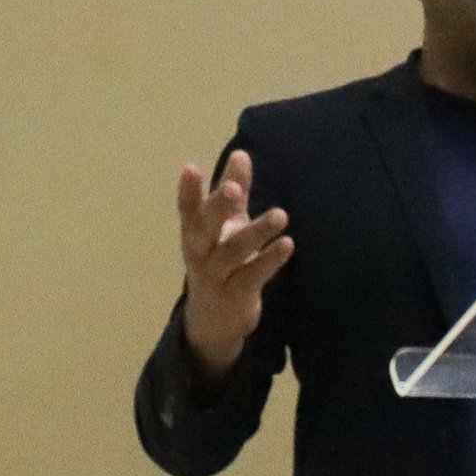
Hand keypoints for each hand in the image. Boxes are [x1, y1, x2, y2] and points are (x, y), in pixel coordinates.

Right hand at [175, 150, 292, 381]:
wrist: (214, 322)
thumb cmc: (221, 262)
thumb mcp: (226, 226)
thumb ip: (235, 192)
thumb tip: (242, 153)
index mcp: (195, 233)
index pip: (188, 209)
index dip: (188, 190)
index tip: (191, 168)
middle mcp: (200, 254)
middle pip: (205, 228)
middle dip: (218, 207)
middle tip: (234, 188)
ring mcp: (216, 277)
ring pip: (233, 252)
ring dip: (257, 232)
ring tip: (281, 214)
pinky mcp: (236, 296)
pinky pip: (252, 276)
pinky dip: (270, 261)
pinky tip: (288, 245)